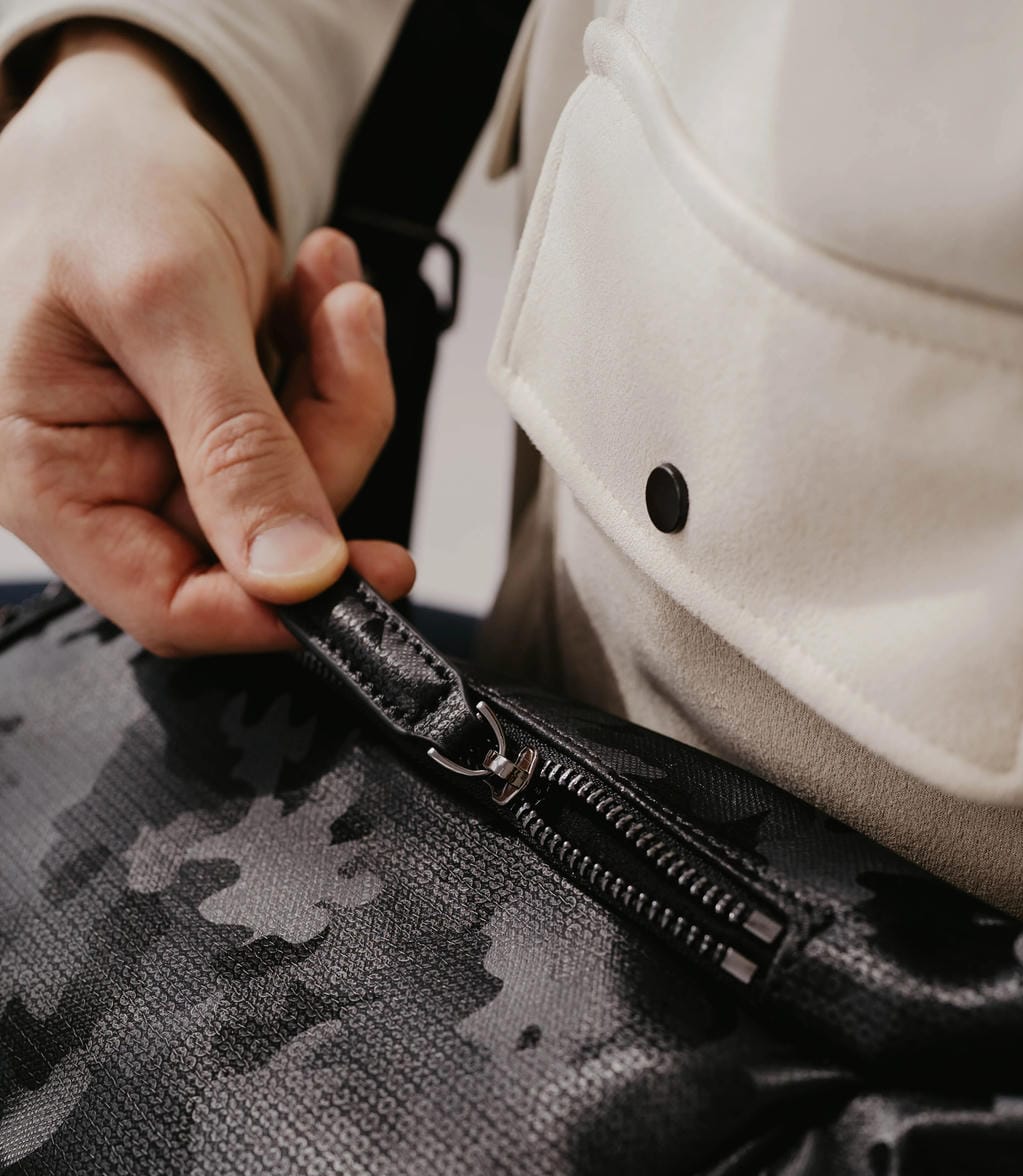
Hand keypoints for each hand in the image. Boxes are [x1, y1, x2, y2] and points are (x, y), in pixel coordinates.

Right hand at [0, 26, 413, 656]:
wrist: (109, 120)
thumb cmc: (92, 186)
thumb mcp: (163, 301)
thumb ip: (234, 445)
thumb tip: (295, 574)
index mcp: (54, 482)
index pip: (171, 605)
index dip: (274, 610)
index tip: (370, 575)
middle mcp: (112, 487)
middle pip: (261, 546)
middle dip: (327, 441)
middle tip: (344, 333)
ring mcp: (175, 461)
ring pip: (306, 489)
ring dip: (340, 386)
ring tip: (330, 287)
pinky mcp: (227, 429)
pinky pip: (314, 435)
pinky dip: (334, 360)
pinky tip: (314, 286)